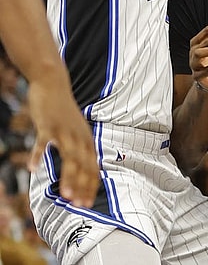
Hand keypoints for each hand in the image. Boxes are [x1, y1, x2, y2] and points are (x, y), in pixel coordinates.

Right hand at [27, 74, 97, 207]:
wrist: (53, 85)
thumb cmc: (64, 112)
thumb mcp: (76, 132)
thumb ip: (78, 149)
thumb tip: (80, 169)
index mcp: (87, 141)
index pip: (93, 168)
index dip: (90, 186)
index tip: (87, 204)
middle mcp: (79, 138)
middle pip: (84, 166)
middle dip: (82, 187)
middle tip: (79, 205)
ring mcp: (64, 131)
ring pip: (69, 157)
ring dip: (68, 177)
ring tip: (65, 195)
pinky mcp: (47, 125)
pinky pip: (42, 142)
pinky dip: (38, 155)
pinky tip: (32, 169)